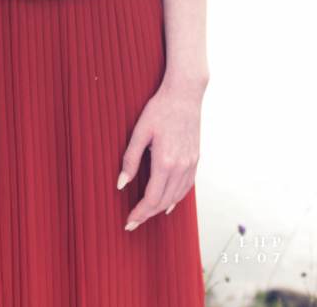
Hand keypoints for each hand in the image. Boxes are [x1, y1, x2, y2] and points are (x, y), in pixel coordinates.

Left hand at [117, 76, 206, 230]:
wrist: (185, 95)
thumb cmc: (159, 109)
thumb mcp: (140, 131)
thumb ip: (130, 159)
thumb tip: (121, 184)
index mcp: (165, 162)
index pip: (152, 199)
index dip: (140, 213)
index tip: (128, 221)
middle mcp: (181, 168)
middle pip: (164, 202)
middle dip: (147, 214)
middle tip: (133, 222)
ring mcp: (191, 164)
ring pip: (176, 197)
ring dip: (161, 209)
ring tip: (146, 214)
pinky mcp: (196, 159)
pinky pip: (186, 187)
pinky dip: (176, 199)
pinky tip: (168, 202)